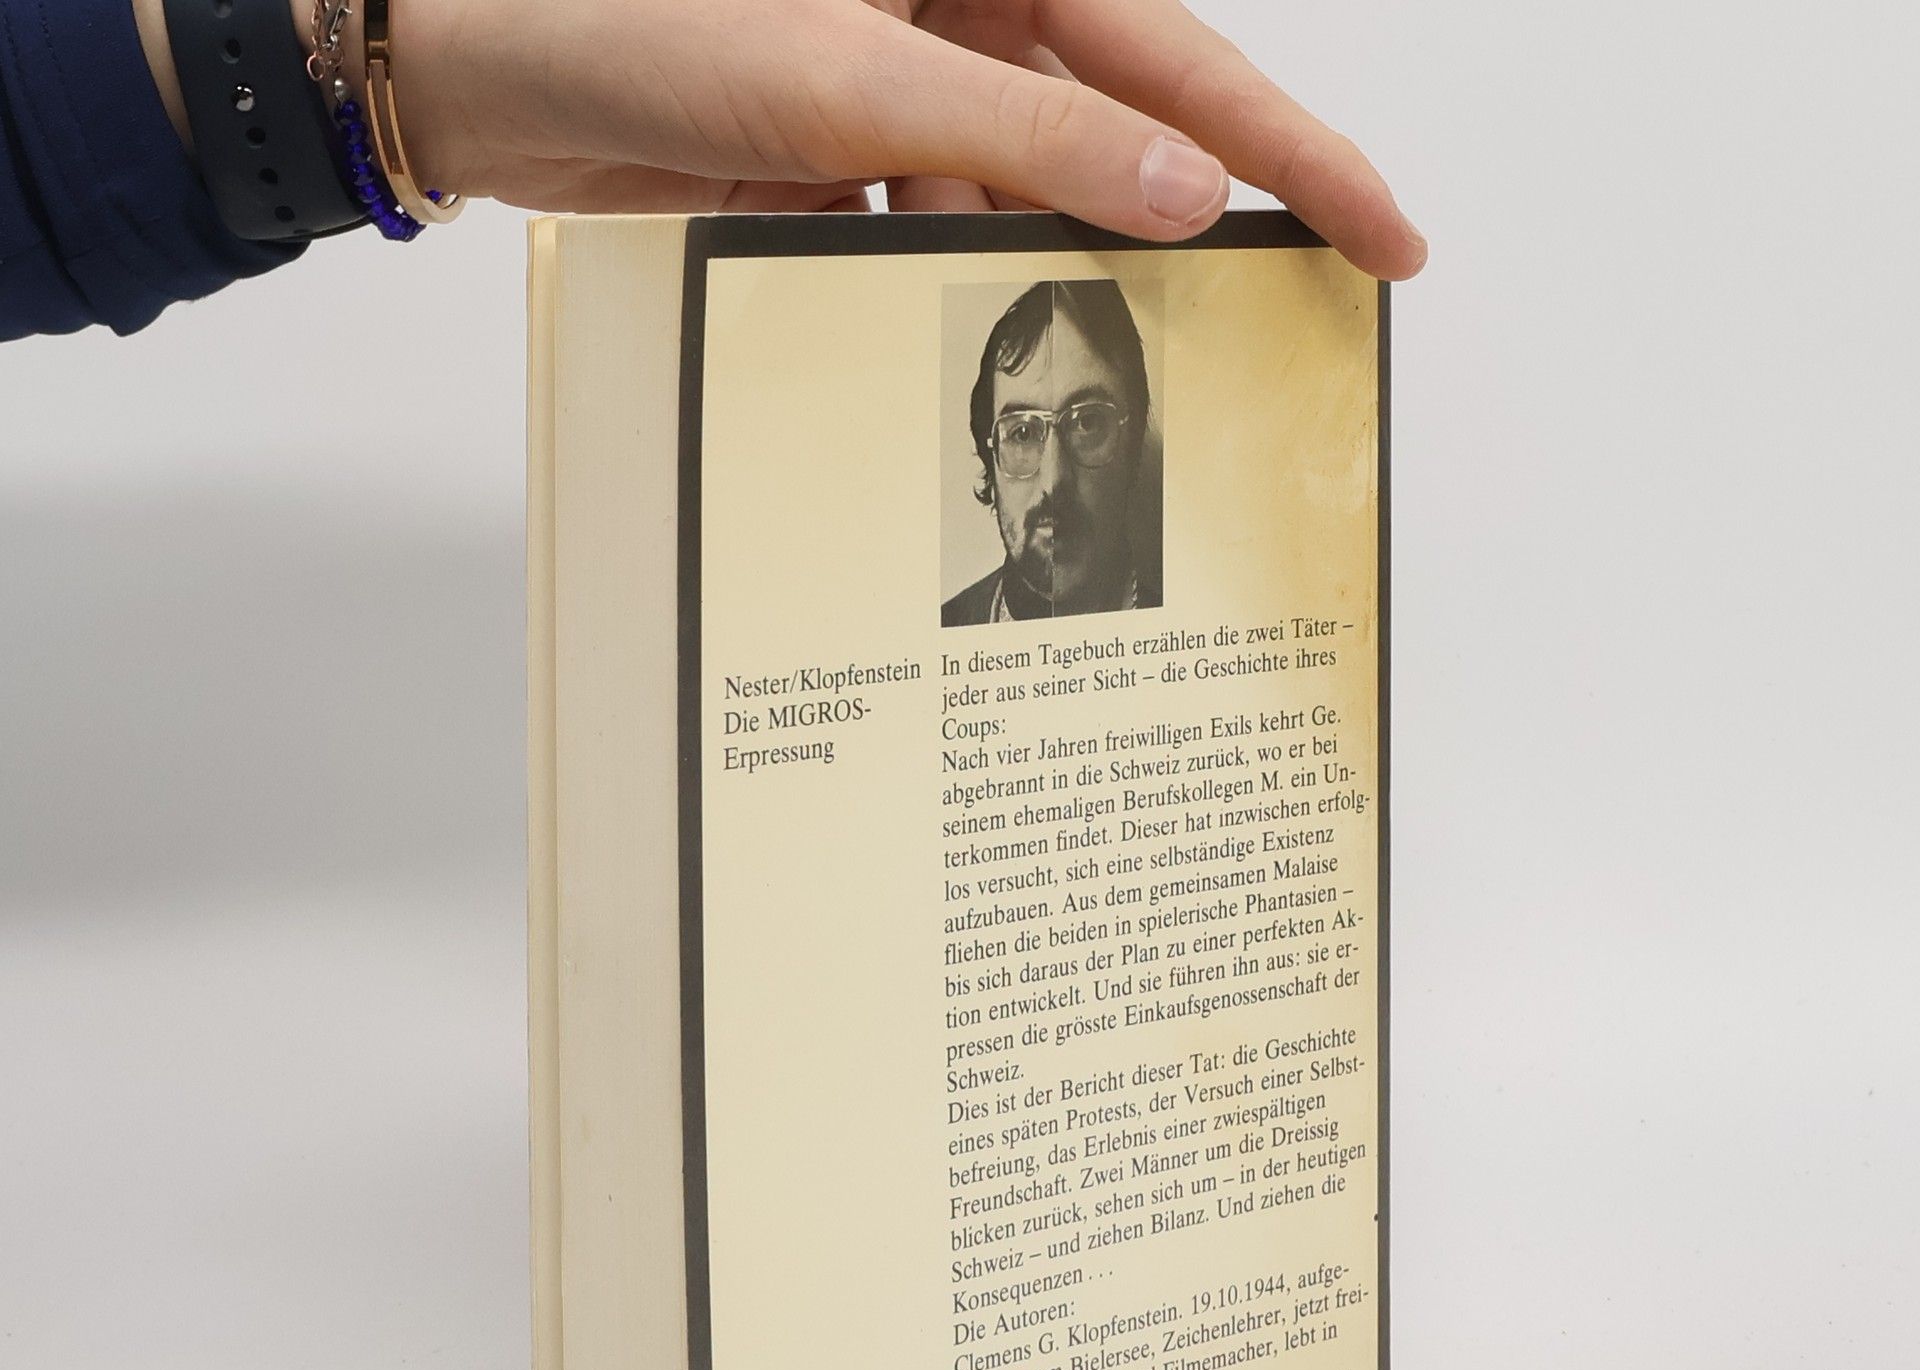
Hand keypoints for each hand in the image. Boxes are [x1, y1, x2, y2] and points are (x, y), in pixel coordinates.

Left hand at [391, 0, 1425, 278]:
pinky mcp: (835, 149)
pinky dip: (925, 285)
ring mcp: (894, 82)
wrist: (462, 61)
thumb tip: (1173, 194)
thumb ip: (1023, 134)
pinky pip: (922, 229)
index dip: (1293, 153)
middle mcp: (953, 6)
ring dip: (1019, 280)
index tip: (1384, 234)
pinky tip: (925, 334)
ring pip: (1011, 202)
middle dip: (1159, 238)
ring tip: (1046, 367)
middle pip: (1109, 138)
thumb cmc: (622, 12)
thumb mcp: (842, 74)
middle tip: (1244, 339)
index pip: (1178, 64)